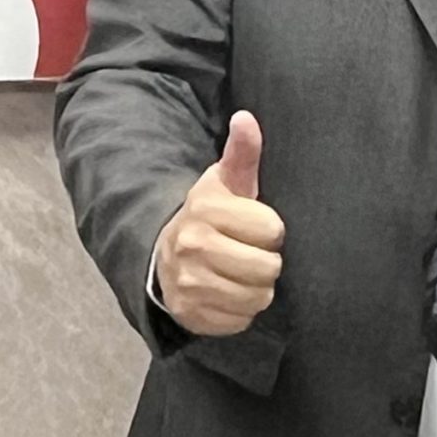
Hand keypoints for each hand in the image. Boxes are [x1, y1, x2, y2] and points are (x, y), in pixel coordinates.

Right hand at [151, 112, 285, 336]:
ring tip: (240, 273)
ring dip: (257, 289)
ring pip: (257, 297)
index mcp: (205, 208)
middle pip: (267, 268)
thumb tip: (246, 117)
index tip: (253, 227)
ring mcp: (188, 283)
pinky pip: (241, 320)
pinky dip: (240, 311)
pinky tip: (227, 294)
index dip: (270, 230)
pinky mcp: (191, 314)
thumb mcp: (226, 183)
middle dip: (266, 262)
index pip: (272, 230)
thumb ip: (242, 153)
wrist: (165, 255)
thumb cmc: (211, 216)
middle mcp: (192, 245)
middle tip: (248, 253)